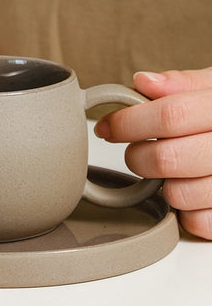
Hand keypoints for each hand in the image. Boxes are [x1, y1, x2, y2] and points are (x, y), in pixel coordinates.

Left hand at [94, 68, 211, 239]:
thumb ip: (185, 83)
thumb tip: (144, 82)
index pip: (169, 116)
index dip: (128, 122)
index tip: (108, 126)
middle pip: (165, 159)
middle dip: (137, 156)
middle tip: (138, 150)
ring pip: (177, 195)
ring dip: (163, 184)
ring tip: (174, 170)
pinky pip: (196, 223)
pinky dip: (186, 211)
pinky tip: (193, 189)